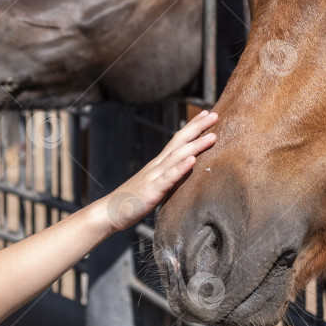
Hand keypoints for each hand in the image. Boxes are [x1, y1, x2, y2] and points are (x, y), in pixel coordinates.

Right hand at [103, 111, 217, 230]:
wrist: (110, 212)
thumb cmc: (133, 201)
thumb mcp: (156, 186)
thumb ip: (169, 178)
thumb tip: (186, 175)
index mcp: (159, 164)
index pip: (178, 139)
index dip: (192, 126)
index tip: (207, 114)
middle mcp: (157, 165)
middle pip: (179, 141)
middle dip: (197, 127)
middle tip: (215, 114)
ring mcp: (154, 176)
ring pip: (177, 156)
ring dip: (196, 145)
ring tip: (212, 136)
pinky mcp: (152, 190)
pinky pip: (169, 177)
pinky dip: (181, 167)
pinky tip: (192, 159)